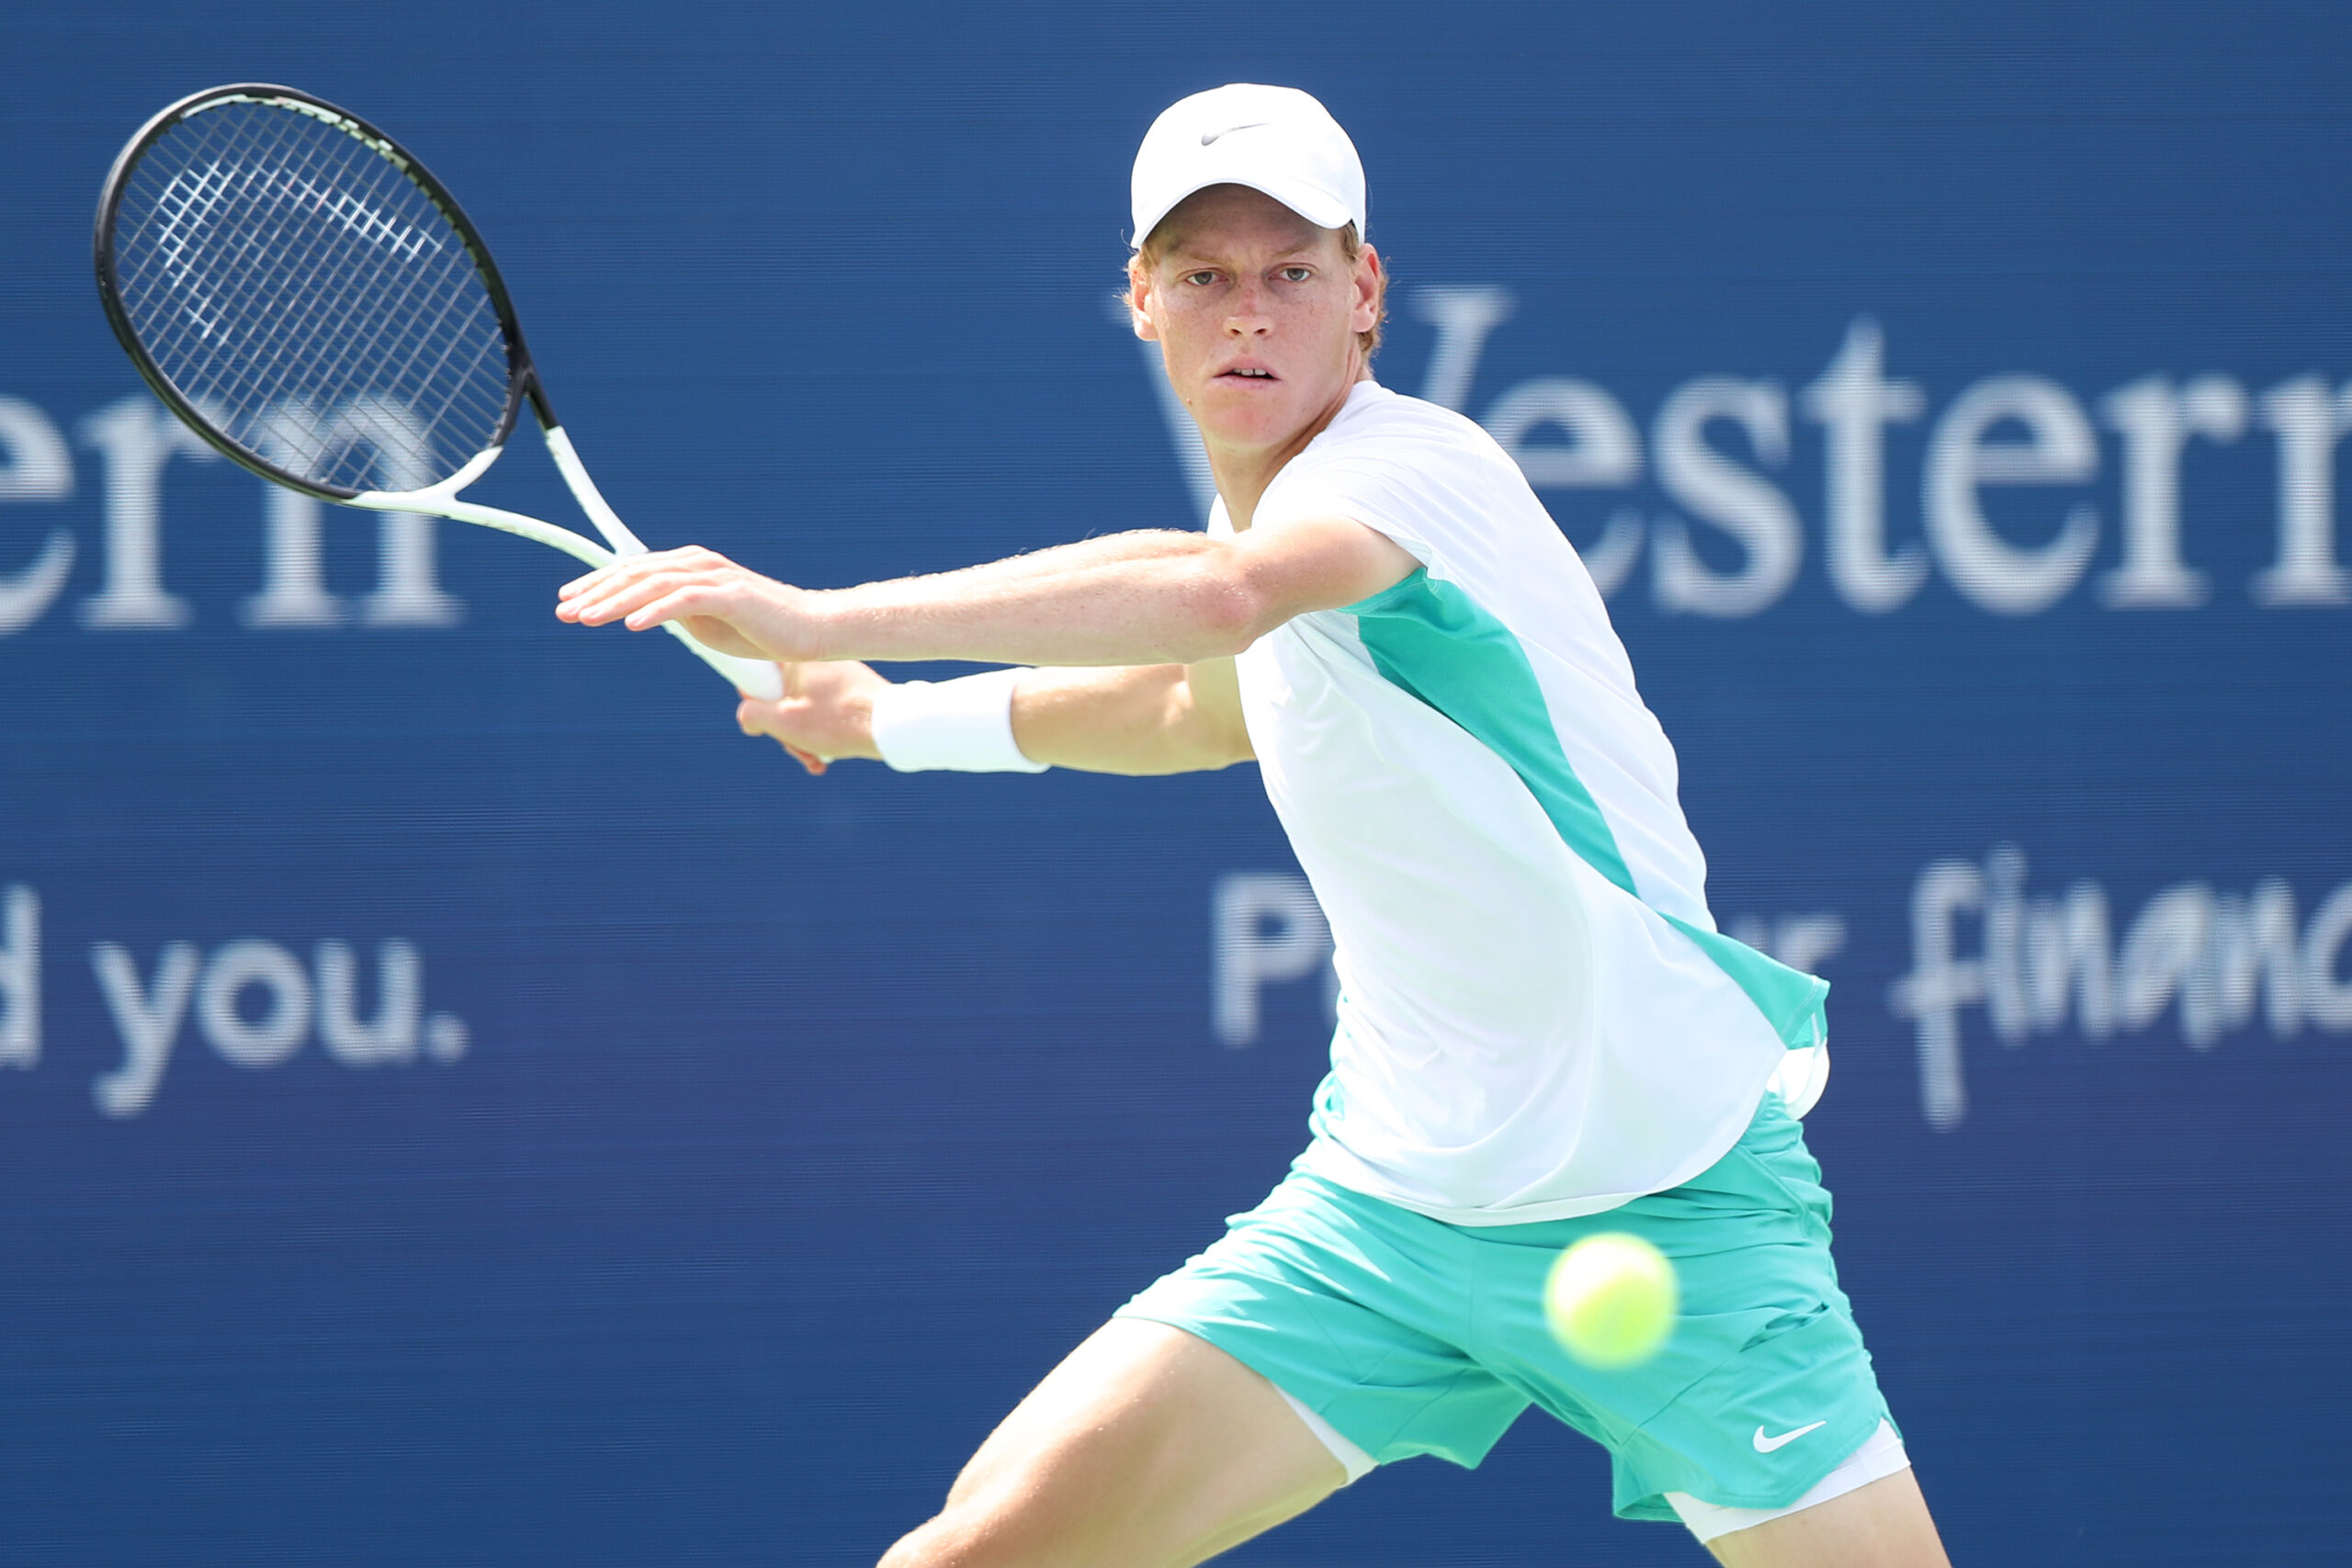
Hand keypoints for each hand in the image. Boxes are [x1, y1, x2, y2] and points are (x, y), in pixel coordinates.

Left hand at [556, 547, 821, 661]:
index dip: (597, 584)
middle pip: (636, 573)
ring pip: (654, 585)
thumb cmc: (761, 629)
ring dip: (615, 602)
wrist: (812, 631)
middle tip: (563, 611)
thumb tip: (640, 612)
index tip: (566, 600)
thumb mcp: (706, 620)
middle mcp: (699, 564)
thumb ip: (675, 610)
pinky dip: (655, 611)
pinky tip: (631, 625)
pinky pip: (685, 601)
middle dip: (595, 592)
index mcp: (690, 567)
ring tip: (586, 619)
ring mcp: (716, 577)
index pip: (634, 571)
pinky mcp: (732, 595)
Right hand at [736, 660, 889, 775]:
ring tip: (815, 760)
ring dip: (803, 736)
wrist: (893, 724)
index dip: (753, 699)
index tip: (761, 719)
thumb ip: (754, 715)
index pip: (757, 670)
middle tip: (794, 748)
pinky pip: (825, 709)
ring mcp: (835, 673)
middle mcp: (814, 660)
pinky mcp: (851, 688)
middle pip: (781, 695)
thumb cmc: (839, 720)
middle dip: (783, 728)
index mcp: (794, 658)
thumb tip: (747, 717)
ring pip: (804, 707)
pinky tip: (827, 755)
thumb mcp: (785, 722)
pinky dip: (822, 732)